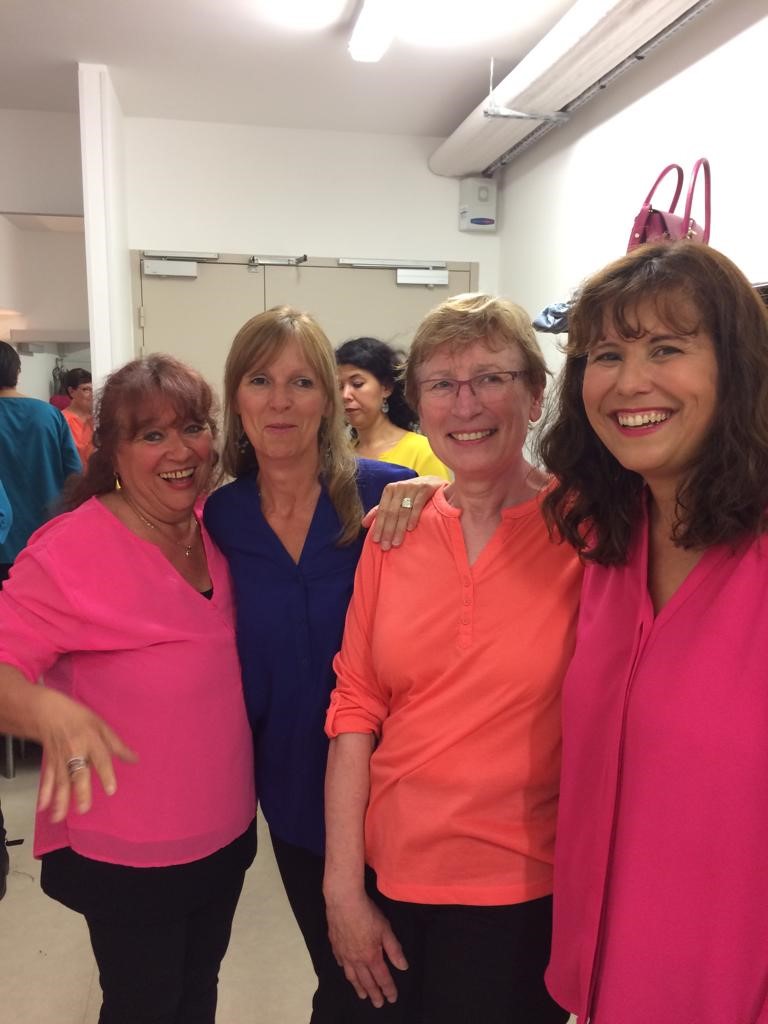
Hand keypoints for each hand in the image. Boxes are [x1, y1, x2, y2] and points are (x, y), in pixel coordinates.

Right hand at [34, 688, 137, 822]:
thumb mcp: (102, 726)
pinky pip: (48, 780)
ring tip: (60, 816)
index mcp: (92, 741)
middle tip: (84, 808)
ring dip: (60, 800)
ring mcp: (61, 759)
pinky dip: (45, 794)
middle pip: (78, 773)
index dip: (106, 774)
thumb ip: (117, 745)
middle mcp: (76, 751)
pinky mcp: (51, 763)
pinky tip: (44, 807)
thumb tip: (135, 759)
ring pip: (61, 781)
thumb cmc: (79, 719)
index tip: (111, 790)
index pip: (101, 759)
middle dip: (80, 791)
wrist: (49, 713)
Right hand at [326, 891, 407, 1006]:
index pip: (382, 978)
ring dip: (358, 987)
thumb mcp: (386, 930)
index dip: (388, 989)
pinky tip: (346, 970)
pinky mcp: (335, 945)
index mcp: (371, 956)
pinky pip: (341, 962)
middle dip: (374, 994)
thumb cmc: (367, 913)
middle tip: (378, 1004)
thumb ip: (394, 949)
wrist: (343, 901)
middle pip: (367, 981)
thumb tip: (403, 967)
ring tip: (362, 996)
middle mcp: (357, 960)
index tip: (392, 998)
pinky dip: (345, 970)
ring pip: (352, 976)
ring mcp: (344, 954)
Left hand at [364, 476, 444, 549]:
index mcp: (389, 490)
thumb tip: (364, 524)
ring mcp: (412, 487)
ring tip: (396, 543)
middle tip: (386, 547)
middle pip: (391, 512)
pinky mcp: (425, 488)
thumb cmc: (411, 494)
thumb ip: (380, 510)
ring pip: (403, 511)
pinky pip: (417, 505)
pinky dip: (413, 518)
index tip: (376, 541)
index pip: (382, 510)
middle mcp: (399, 487)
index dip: (378, 526)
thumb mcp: (394, 499)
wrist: (434, 482)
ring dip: (399, 529)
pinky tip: (410, 529)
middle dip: (387, 531)